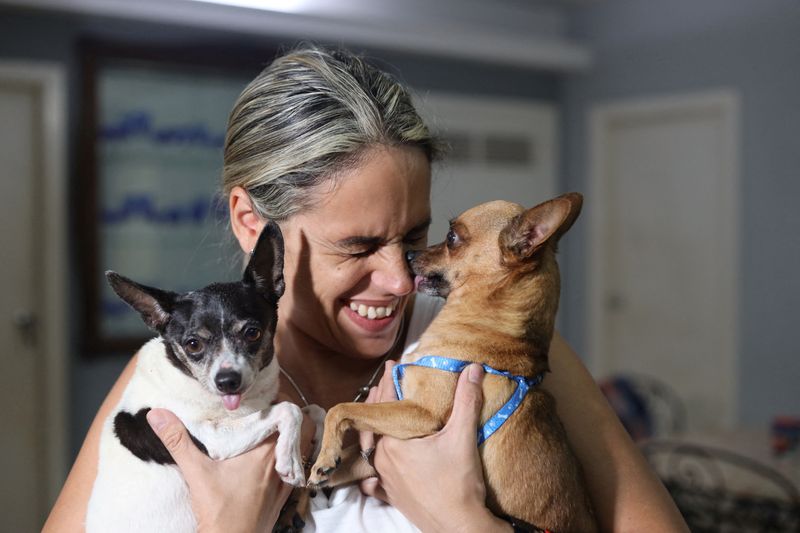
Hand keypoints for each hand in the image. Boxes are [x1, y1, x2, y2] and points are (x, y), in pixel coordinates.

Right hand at [146, 406, 314, 532]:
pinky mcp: (283, 496)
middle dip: (284, 417)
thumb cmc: (220, 512)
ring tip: (268, 429)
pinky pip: (292, 468)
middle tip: (265, 409)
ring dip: (287, 437)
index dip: (279, 401)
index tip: (264, 395)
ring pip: (298, 448)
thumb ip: (179, 441)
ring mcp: (285, 481)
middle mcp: (281, 463)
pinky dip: (285, 458)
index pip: (286, 414)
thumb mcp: (197, 473)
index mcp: (267, 451)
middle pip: (296, 429)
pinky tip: (269, 458)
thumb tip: (158, 415)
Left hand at [359, 361, 510, 532]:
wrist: (459, 526)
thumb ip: (467, 400)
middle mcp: (383, 460)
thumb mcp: (463, 437)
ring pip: (370, 447)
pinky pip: (372, 478)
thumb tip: (473, 369)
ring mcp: (384, 480)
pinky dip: (370, 466)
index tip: (392, 366)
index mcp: (394, 443)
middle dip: (379, 402)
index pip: (386, 404)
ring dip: (373, 428)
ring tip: (378, 414)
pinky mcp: (391, 496)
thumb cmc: (459, 483)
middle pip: (374, 423)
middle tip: (384, 384)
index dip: (389, 382)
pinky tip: (372, 463)